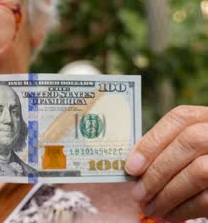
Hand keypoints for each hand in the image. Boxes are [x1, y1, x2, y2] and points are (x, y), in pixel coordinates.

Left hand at [125, 105, 207, 220]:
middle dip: (157, 171)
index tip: (131, 166)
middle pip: (189, 142)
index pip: (180, 118)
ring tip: (150, 208)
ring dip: (167, 195)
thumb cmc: (195, 161)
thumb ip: (164, 148)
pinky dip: (184, 209)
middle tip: (137, 194)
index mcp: (206, 118)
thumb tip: (133, 164)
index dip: (152, 142)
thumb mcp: (184, 147)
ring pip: (199, 172)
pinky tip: (168, 214)